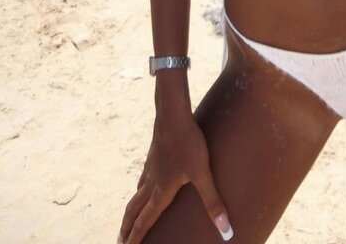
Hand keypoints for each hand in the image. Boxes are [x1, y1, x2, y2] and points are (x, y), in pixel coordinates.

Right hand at [117, 117, 231, 242]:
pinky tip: (144, 184)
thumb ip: (212, 201)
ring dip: (131, 210)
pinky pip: (142, 179)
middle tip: (120, 241)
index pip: (144, 221)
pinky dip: (139, 190)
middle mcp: (151, 182)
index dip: (135, 238)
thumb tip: (225, 230)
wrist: (173, 114)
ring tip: (130, 218)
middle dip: (126, 228)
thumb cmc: (188, 143)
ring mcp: (150, 167)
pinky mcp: (153, 154)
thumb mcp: (202, 173)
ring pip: (136, 194)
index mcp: (160, 191)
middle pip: (134, 210)